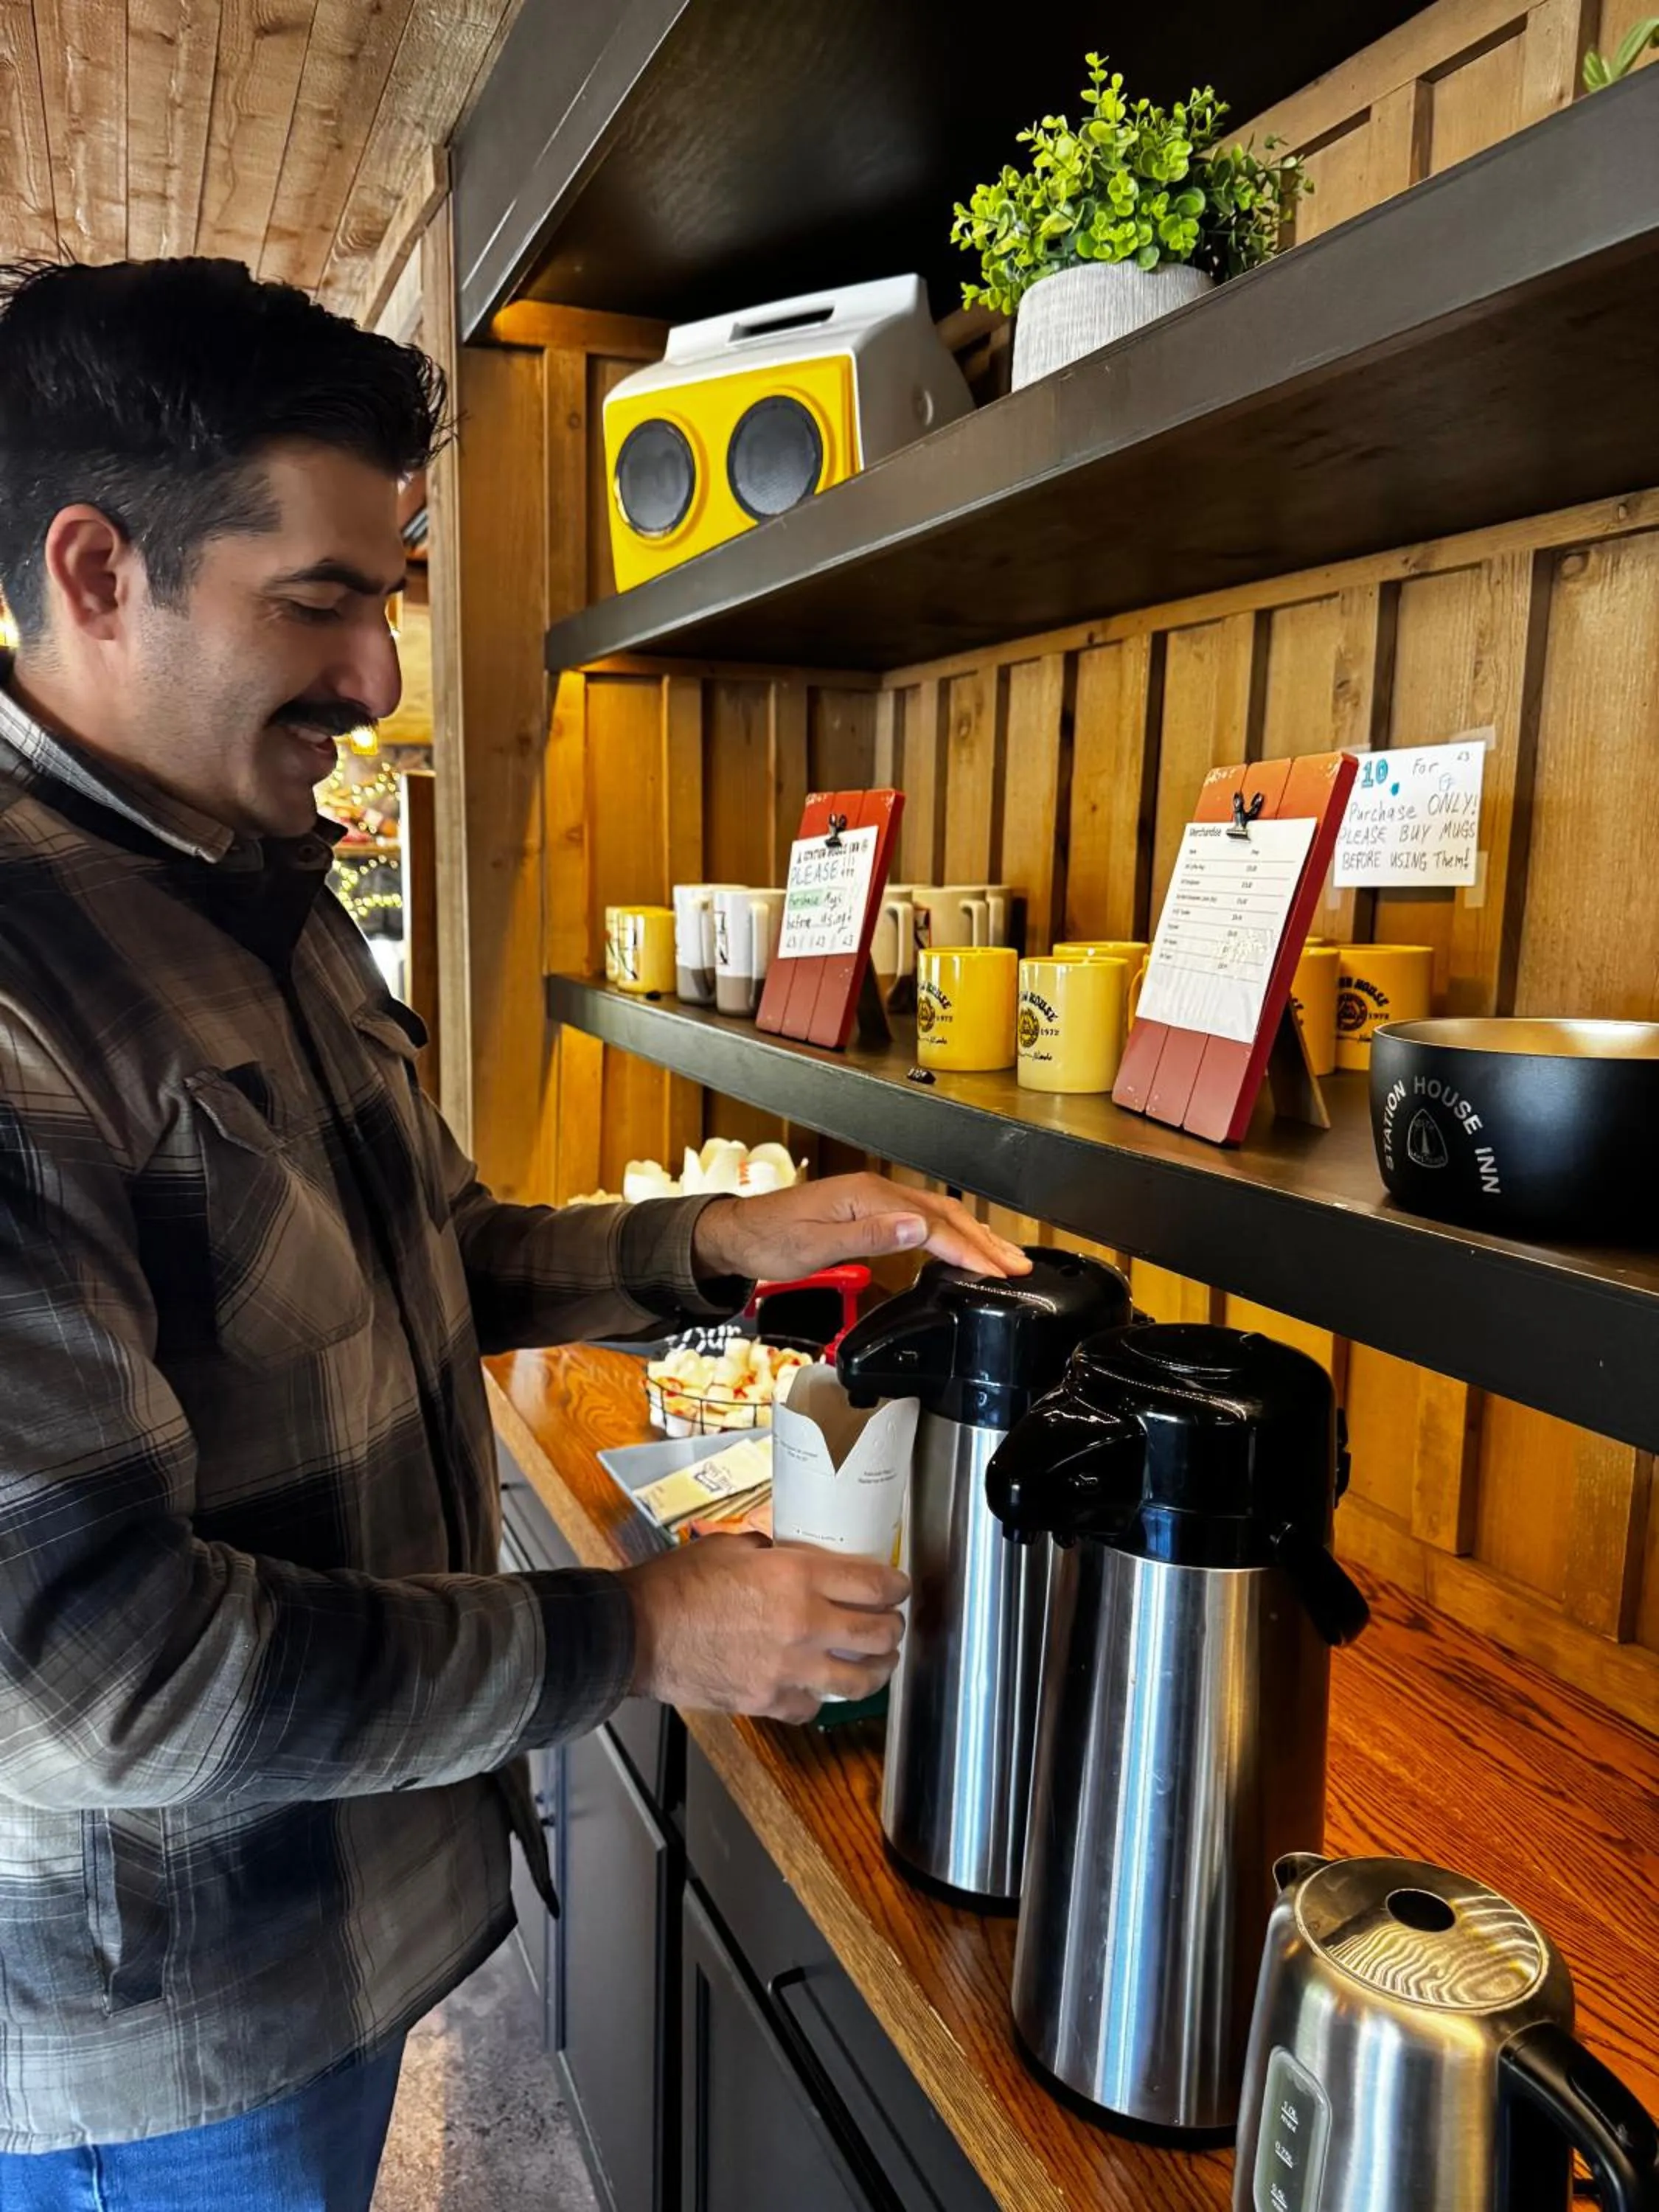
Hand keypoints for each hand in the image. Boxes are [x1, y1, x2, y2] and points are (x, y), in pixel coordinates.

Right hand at [619, 1535, 908, 1721]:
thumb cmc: (677, 1585)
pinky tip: (818, 1687)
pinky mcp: (768, 1702)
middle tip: (892, 1625)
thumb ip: (774, 1553)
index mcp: (796, 1577)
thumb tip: (796, 1556)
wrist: (637, 1634)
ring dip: (876, 1670)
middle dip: (893, 1629)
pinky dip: (820, 1698)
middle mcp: (803, 1624)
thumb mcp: (732, 1547)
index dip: (896, 1586)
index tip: (898, 1587)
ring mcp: (788, 1669)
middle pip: (877, 1634)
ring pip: (859, 1680)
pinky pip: (813, 1706)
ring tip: (878, 1663)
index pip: (874, 1584)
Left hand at [691, 1172, 1030, 1284]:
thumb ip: (870, 1237)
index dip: (969, 1250)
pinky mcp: (868, 1210)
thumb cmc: (770, 1240)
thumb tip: (919, 1228)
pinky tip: (959, 1247)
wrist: (737, 1233)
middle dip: (985, 1241)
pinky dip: (949, 1234)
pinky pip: (921, 1219)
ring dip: (973, 1237)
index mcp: (869, 1196)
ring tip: (1003, 1258)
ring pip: (937, 1215)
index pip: (933, 1224)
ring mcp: (874, 1199)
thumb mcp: (816, 1244)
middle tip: (1019, 1267)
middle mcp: (877, 1191)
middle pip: (944, 1214)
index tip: (996, 1271)